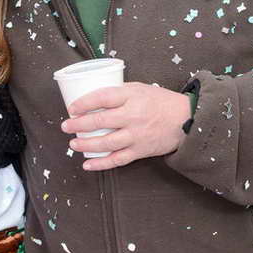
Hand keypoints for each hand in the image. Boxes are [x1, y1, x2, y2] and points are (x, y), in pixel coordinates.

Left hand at [61, 82, 190, 170]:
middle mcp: (133, 116)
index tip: (72, 107)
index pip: (102, 97)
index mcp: (132, 96)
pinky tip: (88, 164)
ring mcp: (136, 135)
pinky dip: (101, 164)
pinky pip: (117, 160)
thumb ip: (119, 92)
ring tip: (74, 144)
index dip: (84, 103)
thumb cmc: (161, 102)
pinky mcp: (140, 151)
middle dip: (79, 125)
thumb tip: (94, 98)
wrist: (186, 120)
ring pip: (106, 143)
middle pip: (100, 121)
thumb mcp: (140, 88)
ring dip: (86, 145)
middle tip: (66, 126)